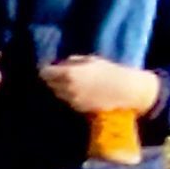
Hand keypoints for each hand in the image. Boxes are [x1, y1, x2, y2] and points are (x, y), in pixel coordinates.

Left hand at [40, 55, 159, 113]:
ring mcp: (72, 100)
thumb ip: (72, 62)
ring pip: (58, 93)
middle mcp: (66, 88)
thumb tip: (60, 64)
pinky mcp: (79, 108)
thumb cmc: (109, 71)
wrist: (124, 90)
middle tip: (60, 74)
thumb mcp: (89, 60)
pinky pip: (68, 100)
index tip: (50, 67)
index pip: (45, 73)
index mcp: (68, 74)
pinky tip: (80, 90)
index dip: (46, 69)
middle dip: (53, 78)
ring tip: (72, 82)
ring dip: (60, 87)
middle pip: (49, 84)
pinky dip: (69, 95)